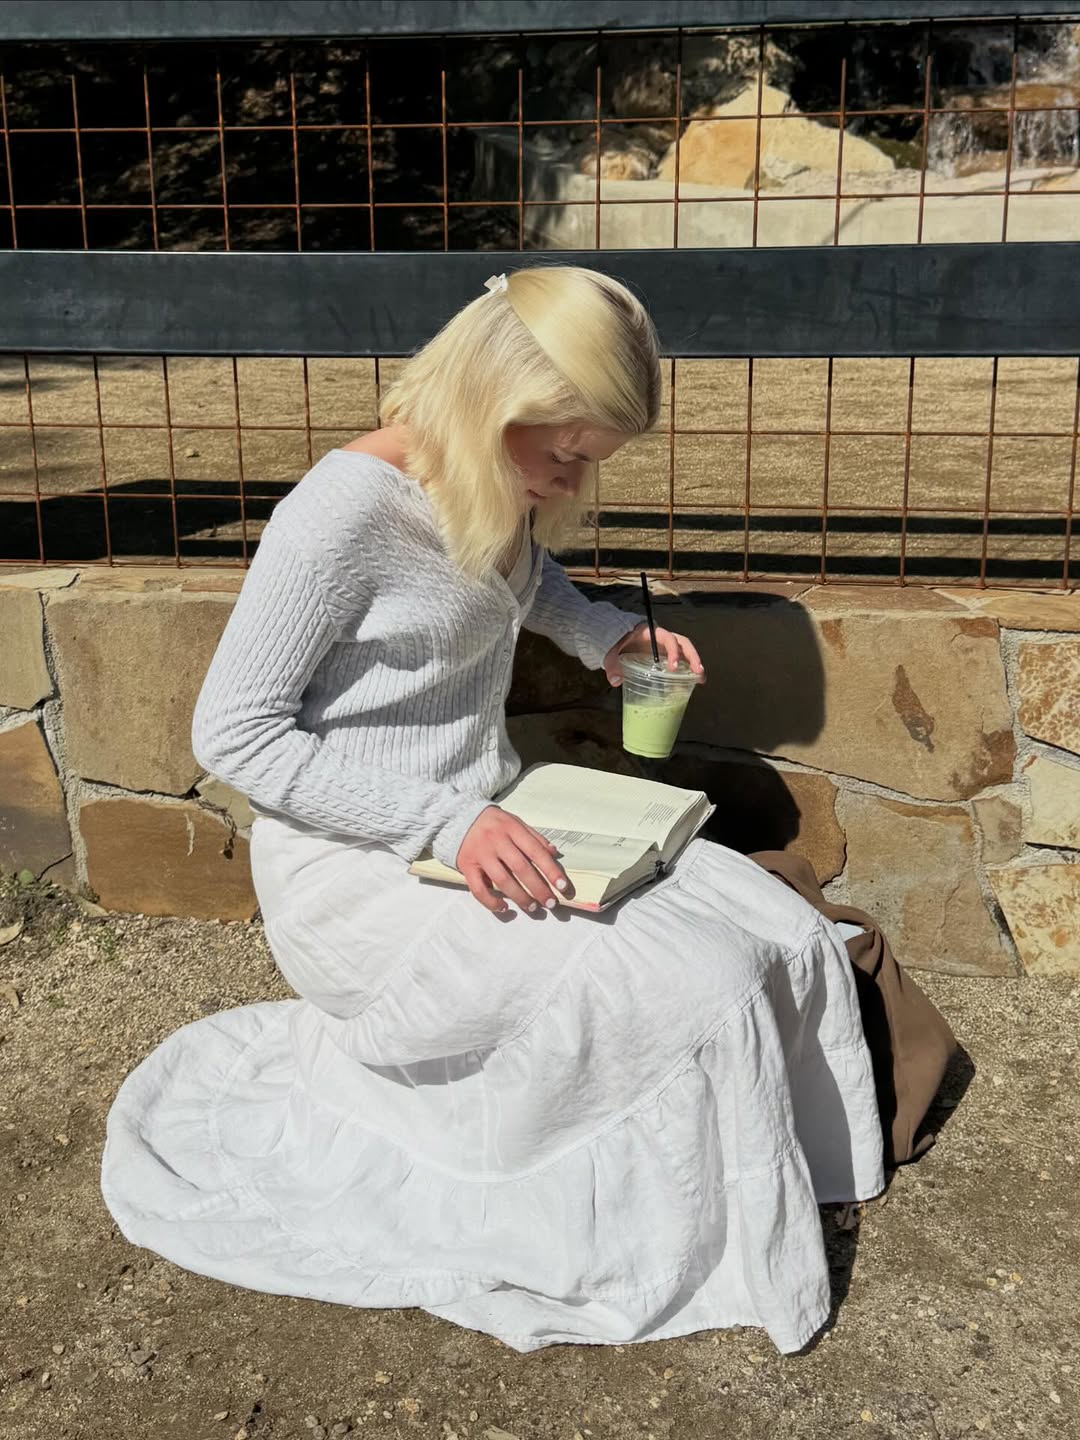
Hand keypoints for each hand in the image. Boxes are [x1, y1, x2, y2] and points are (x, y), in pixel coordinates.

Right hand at [456, 806, 572, 915]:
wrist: (457, 817)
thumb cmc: (494, 823)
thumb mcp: (515, 822)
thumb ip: (535, 838)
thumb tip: (555, 854)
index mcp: (512, 828)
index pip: (536, 852)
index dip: (551, 870)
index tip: (563, 887)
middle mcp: (496, 841)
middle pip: (521, 868)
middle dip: (538, 888)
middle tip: (551, 903)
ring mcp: (480, 854)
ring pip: (502, 880)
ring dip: (520, 897)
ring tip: (533, 907)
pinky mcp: (466, 866)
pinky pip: (478, 889)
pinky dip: (491, 902)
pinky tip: (504, 908)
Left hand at [602, 624, 704, 687]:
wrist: (618, 639)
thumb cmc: (618, 641)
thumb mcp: (613, 648)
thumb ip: (612, 662)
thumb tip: (615, 680)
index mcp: (652, 633)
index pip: (668, 638)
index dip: (673, 651)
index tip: (673, 667)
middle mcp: (663, 639)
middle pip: (683, 644)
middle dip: (692, 657)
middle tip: (698, 672)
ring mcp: (666, 648)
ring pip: (685, 652)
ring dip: (694, 664)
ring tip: (701, 679)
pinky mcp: (666, 657)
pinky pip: (680, 662)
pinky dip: (686, 671)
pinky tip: (692, 683)